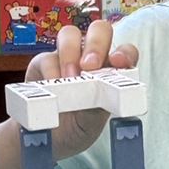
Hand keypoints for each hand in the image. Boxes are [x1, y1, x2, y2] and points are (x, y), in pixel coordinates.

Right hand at [23, 20, 138, 160]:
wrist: (48, 138)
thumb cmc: (77, 126)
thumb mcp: (91, 123)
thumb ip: (97, 108)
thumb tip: (98, 92)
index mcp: (112, 70)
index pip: (125, 52)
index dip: (125, 52)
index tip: (119, 62)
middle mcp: (91, 57)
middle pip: (99, 30)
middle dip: (96, 44)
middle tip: (90, 66)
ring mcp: (67, 56)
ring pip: (70, 34)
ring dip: (71, 52)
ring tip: (70, 77)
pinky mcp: (43, 63)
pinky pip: (46, 57)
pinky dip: (51, 70)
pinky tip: (53, 86)